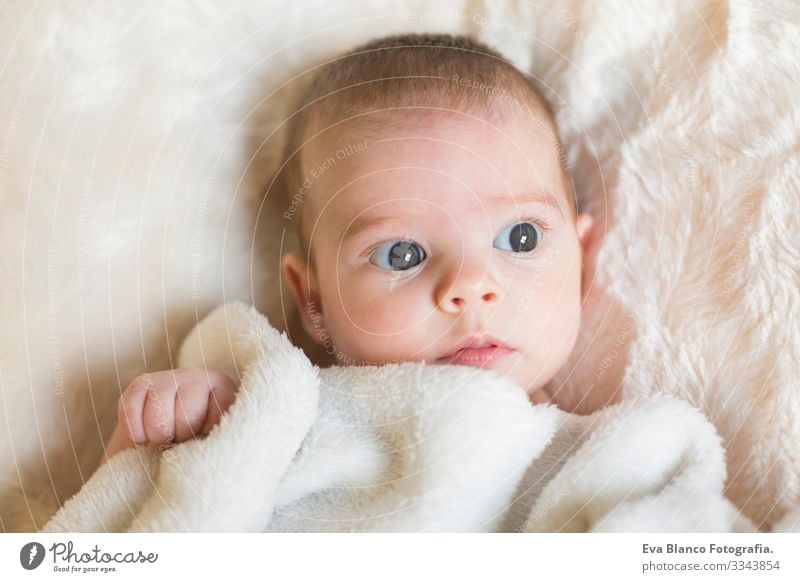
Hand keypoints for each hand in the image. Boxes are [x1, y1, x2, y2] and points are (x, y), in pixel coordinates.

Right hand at [99, 368, 236, 465]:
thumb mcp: (213, 438)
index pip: (213, 419)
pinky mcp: (140, 383)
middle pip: (184, 419)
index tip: (201, 437)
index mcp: (222, 388)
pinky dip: (135, 431)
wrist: (169, 434)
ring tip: (164, 438)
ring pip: (157, 417)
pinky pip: (130, 410)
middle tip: (179, 440)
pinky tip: (142, 436)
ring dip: (156, 437)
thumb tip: (196, 446)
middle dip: (179, 438)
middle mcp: (196, 376)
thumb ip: (212, 440)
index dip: (203, 436)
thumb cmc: (197, 439)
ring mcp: (167, 377)